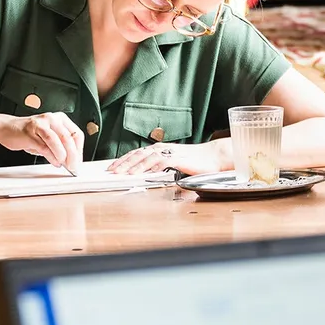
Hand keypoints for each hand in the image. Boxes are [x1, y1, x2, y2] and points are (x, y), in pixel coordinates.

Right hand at [0, 112, 83, 172]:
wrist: (7, 128)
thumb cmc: (30, 134)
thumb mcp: (49, 137)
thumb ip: (61, 146)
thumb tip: (72, 161)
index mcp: (59, 118)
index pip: (76, 134)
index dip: (79, 150)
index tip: (78, 162)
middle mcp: (51, 119)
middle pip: (68, 138)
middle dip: (73, 155)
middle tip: (74, 167)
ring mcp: (40, 124)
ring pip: (57, 140)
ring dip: (63, 155)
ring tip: (65, 165)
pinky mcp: (29, 133)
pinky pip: (44, 147)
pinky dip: (52, 157)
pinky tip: (55, 163)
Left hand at [107, 142, 223, 175]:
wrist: (213, 157)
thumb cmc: (194, 162)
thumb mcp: (172, 164)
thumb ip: (158, 167)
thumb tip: (142, 175)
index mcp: (158, 149)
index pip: (136, 154)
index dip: (123, 160)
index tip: (112, 168)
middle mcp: (162, 149)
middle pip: (138, 155)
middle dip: (123, 163)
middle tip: (111, 171)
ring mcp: (170, 152)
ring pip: (147, 158)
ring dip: (134, 166)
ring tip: (123, 173)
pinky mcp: (179, 158)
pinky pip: (161, 162)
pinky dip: (151, 167)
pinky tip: (143, 172)